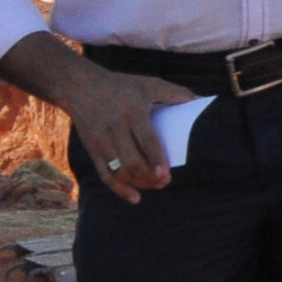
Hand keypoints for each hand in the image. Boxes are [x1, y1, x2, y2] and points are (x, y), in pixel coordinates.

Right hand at [0, 34, 192, 203]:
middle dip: (149, 176)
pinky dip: (119, 189)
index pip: (145, 139)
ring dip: (139, 183)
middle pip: (131, 161)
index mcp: (132, 112)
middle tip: (165, 182)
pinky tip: (135, 197)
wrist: (80, 87)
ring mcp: (102, 141)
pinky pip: (105, 175)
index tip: (165, 173)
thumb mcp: (148, 84)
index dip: (155, 158)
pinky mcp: (92, 150)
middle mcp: (115, 129)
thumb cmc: (121, 86)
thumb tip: (201, 99)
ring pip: (119, 171)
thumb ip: (175, 93)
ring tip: (156, 185)